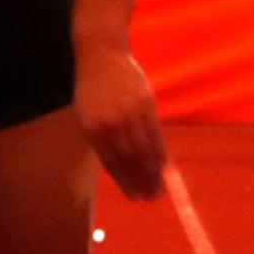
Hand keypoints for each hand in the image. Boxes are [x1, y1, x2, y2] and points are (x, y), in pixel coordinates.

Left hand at [76, 44, 169, 199]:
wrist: (101, 54)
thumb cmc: (94, 88)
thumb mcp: (89, 114)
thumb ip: (103, 139)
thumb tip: (120, 167)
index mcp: (93, 129)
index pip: (111, 163)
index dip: (124, 182)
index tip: (134, 197)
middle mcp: (110, 124)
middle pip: (130, 160)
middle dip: (142, 182)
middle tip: (151, 199)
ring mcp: (129, 113)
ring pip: (144, 150)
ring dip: (153, 172)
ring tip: (159, 188)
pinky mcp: (145, 103)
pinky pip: (155, 133)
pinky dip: (161, 151)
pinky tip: (165, 165)